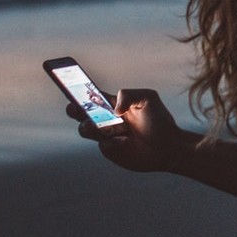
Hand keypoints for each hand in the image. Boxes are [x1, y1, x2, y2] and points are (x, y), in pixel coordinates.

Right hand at [69, 88, 185, 172]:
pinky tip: (125, 142)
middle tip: (74, 108)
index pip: (91, 96)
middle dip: (74, 110)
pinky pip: (103, 146)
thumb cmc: (159, 120)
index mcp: (113, 104)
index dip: (78, 91)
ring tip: (93, 125)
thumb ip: (129, 94)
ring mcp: (107, 136)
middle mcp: (106, 120)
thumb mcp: (148, 98)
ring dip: (87, 127)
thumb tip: (114, 108)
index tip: (68, 85)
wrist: (169, 146)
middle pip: (82, 113)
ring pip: (87, 130)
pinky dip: (112, 143)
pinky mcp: (111, 151)